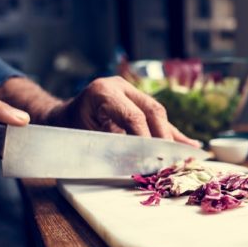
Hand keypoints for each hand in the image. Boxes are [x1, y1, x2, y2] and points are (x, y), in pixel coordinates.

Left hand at [44, 76, 199, 146]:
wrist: (59, 119)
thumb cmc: (66, 131)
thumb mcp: (85, 138)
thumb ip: (114, 146)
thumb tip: (140, 159)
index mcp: (103, 92)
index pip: (134, 116)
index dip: (147, 139)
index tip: (155, 159)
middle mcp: (119, 87)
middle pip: (153, 110)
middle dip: (165, 137)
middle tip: (173, 160)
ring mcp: (129, 91)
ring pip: (158, 114)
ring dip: (171, 137)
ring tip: (186, 154)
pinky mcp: (136, 100)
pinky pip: (156, 118)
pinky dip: (170, 134)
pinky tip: (188, 145)